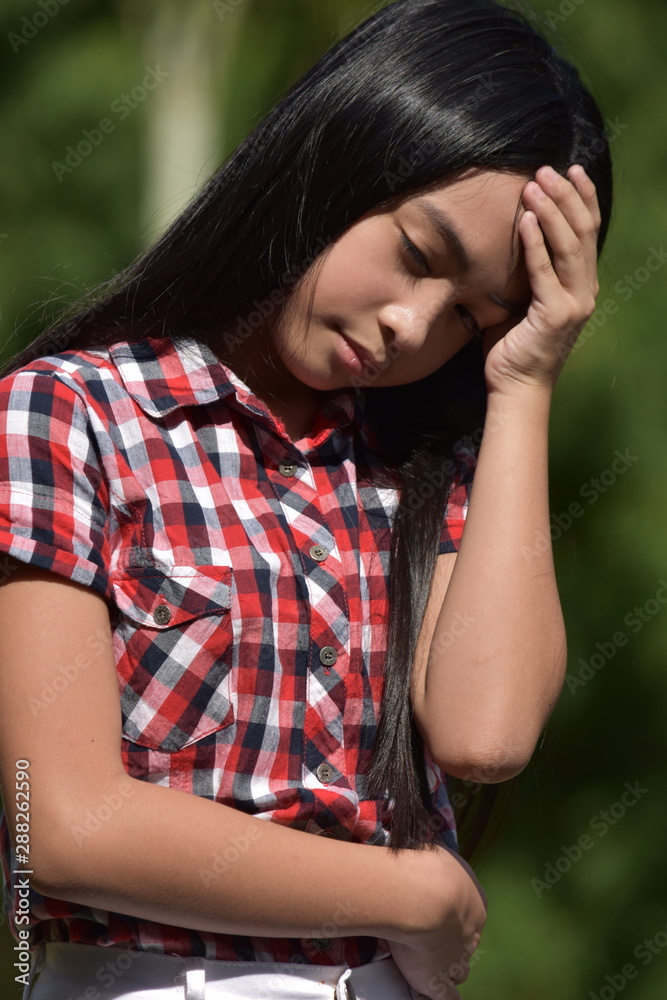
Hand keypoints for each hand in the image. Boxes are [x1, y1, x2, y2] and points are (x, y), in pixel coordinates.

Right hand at [387, 844, 487, 998]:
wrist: (421, 896)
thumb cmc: (426, 868)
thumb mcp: (435, 855)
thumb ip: (436, 863)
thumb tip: (428, 858)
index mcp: (475, 900)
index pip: (469, 912)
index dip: (453, 913)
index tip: (436, 909)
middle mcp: (473, 930)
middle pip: (467, 940)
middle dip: (452, 939)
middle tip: (430, 934)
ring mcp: (459, 958)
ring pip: (459, 967)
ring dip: (447, 966)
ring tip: (430, 964)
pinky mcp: (441, 981)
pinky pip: (449, 996)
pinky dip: (445, 996)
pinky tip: (444, 996)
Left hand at [482, 164, 601, 393]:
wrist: (517, 387)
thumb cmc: (514, 346)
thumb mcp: (523, 301)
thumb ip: (529, 273)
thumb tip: (513, 239)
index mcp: (581, 285)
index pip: (588, 232)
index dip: (583, 199)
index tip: (571, 170)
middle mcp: (585, 291)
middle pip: (582, 232)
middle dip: (566, 196)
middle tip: (547, 169)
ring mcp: (574, 303)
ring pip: (569, 247)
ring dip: (552, 212)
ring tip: (535, 185)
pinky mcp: (555, 315)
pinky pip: (545, 272)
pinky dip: (537, 244)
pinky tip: (528, 221)